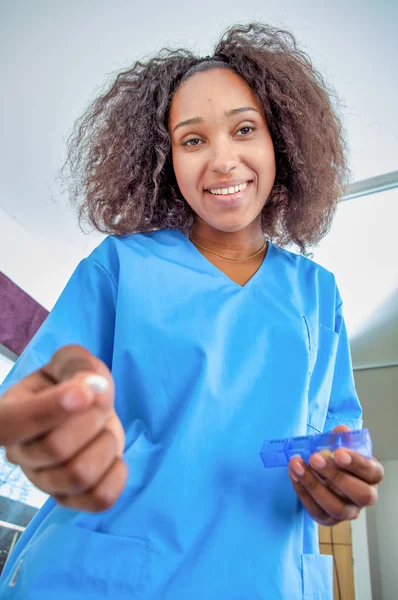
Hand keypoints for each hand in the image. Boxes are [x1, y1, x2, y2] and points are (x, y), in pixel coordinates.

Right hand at [0, 345, 126, 511]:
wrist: (86, 410)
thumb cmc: (73, 384)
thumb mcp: (72, 362)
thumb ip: (77, 366)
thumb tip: (89, 388)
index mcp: (9, 414)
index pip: (9, 424)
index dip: (48, 410)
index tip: (84, 392)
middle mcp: (19, 453)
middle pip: (55, 448)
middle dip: (91, 417)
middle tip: (100, 401)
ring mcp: (43, 481)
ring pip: (77, 475)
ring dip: (105, 445)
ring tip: (105, 429)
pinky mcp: (71, 499)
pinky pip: (97, 499)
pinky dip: (116, 476)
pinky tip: (115, 457)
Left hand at [288, 426, 383, 525]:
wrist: (324, 473)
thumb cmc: (336, 458)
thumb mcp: (341, 444)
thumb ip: (341, 438)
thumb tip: (341, 431)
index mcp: (372, 476)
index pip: (371, 472)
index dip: (356, 463)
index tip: (338, 452)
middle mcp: (365, 497)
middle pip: (359, 494)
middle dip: (335, 475)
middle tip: (314, 458)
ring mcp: (348, 511)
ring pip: (336, 507)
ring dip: (313, 485)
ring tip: (297, 465)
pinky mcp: (328, 519)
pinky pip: (316, 511)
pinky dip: (302, 493)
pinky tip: (293, 475)